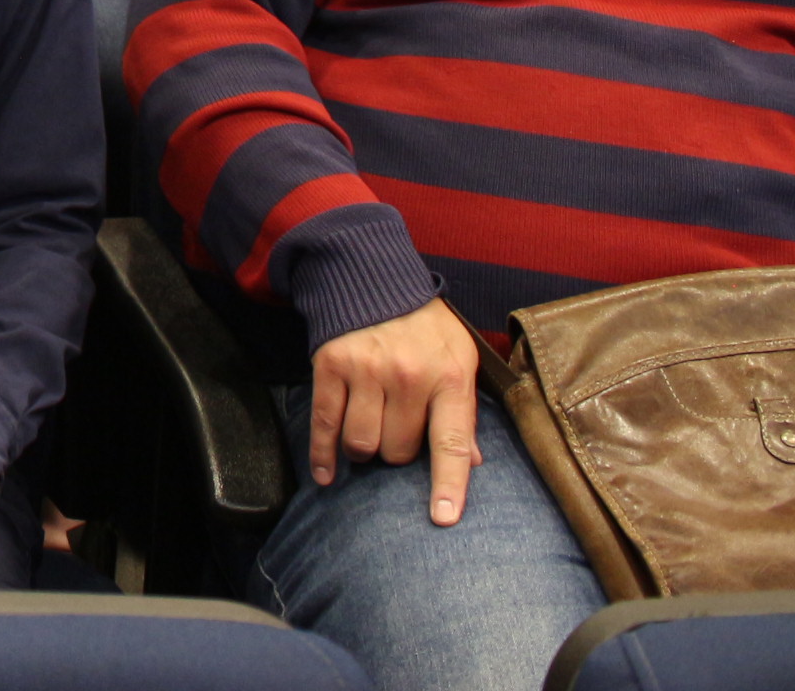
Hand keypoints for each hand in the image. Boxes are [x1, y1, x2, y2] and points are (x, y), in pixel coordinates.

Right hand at [309, 299, 482, 525]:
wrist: (374, 277)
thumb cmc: (424, 325)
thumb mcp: (459, 358)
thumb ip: (464, 409)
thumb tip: (471, 460)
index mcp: (448, 377)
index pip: (450, 442)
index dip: (448, 484)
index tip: (444, 518)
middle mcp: (408, 376)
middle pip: (398, 449)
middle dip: (397, 452)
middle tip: (398, 432)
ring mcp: (367, 371)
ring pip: (362, 443)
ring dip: (364, 450)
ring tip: (370, 436)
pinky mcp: (331, 366)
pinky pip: (325, 423)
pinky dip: (323, 454)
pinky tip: (326, 474)